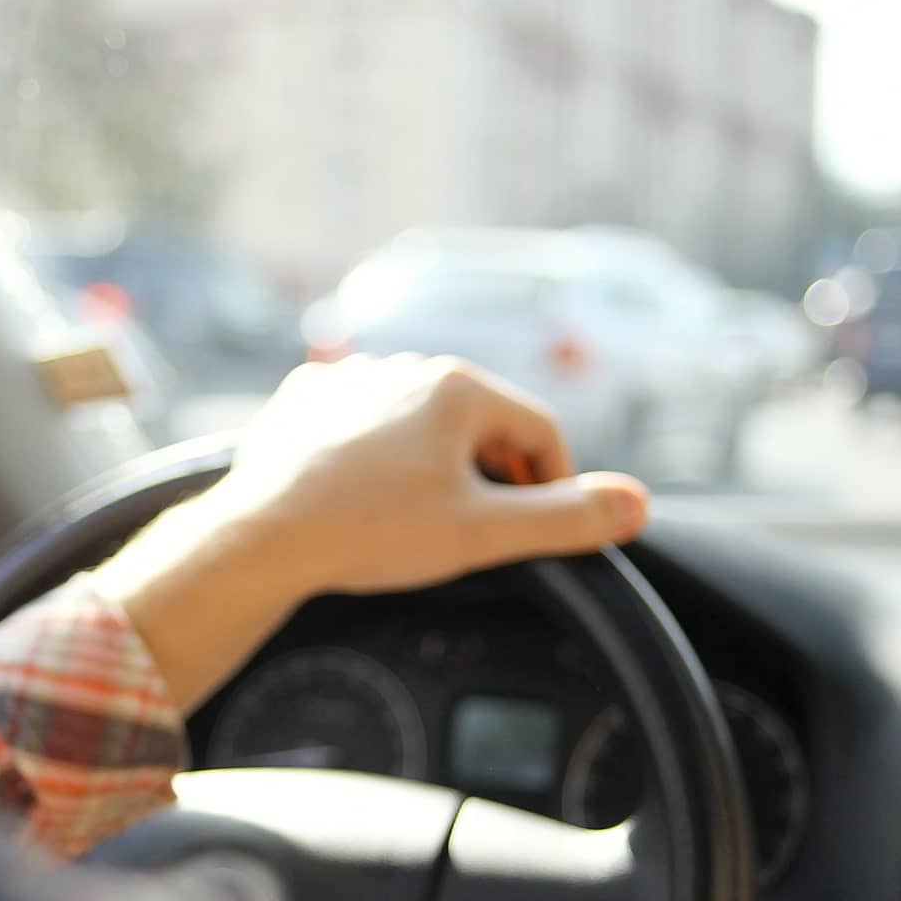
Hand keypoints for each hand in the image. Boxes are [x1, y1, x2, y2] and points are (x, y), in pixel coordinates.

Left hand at [96, 355, 650, 711]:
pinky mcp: (305, 402)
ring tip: (417, 520)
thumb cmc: (373, 531)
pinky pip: (363, 426)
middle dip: (492, 476)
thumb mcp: (484, 533)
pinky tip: (365, 498)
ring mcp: (351, 379)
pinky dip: (376, 458)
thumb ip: (566, 519)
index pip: (540, 431)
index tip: (543, 530)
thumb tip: (638, 504)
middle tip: (481, 532)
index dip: (555, 485)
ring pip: (420, 424)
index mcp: (459, 386)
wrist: (263, 535)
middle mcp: (406, 366)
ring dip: (435, 465)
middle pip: (481, 424)